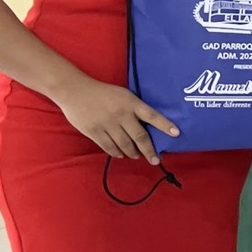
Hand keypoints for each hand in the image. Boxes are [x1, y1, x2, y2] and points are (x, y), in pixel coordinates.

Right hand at [54, 78, 176, 162]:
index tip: (176, 133)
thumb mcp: (123, 94)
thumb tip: (148, 124)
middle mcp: (121, 115)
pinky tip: (121, 154)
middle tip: (155, 160)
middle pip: (139, 136)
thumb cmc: (103, 92)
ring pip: (125, 144)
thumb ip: (135, 108)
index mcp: (131, 103)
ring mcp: (107, 124)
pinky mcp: (94, 131)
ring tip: (137, 156)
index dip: (165, 125)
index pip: (152, 115)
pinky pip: (109, 146)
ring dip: (133, 153)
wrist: (75, 91)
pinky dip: (117, 152)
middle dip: (149, 150)